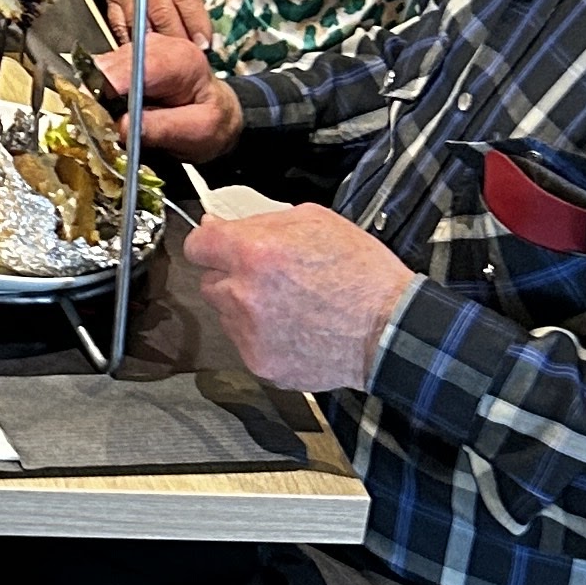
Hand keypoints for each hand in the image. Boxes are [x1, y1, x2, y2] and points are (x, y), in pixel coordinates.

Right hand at [82, 0, 231, 48]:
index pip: (188, 1)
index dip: (197, 25)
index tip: (206, 44)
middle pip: (167, 20)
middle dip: (181, 43)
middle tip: (193, 61)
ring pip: (144, 27)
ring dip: (158, 48)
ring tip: (171, 63)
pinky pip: (120, 26)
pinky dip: (131, 42)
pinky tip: (141, 56)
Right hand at [92, 30, 242, 160]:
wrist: (214, 113)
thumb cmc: (211, 120)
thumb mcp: (199, 131)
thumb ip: (163, 128)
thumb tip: (122, 126)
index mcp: (179, 59)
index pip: (136, 65)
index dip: (110, 87)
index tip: (98, 112)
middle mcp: (155, 46)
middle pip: (110, 65)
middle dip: (101, 98)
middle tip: (105, 126)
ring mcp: (136, 50)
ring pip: (99, 70)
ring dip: (99, 98)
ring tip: (114, 121)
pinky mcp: (123, 60)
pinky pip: (100, 76)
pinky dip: (100, 96)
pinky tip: (115, 111)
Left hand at [179, 206, 415, 391]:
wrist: (390, 329)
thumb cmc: (361, 272)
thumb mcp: (317, 221)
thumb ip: (262, 221)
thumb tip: (221, 226)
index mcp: (254, 252)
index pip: (196, 247)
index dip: (209, 245)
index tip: (219, 246)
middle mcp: (243, 294)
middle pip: (209, 283)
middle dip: (231, 277)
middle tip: (267, 278)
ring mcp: (249, 333)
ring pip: (226, 315)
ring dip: (245, 307)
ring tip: (288, 305)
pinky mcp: (260, 363)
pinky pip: (245, 343)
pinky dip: (262, 336)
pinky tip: (295, 329)